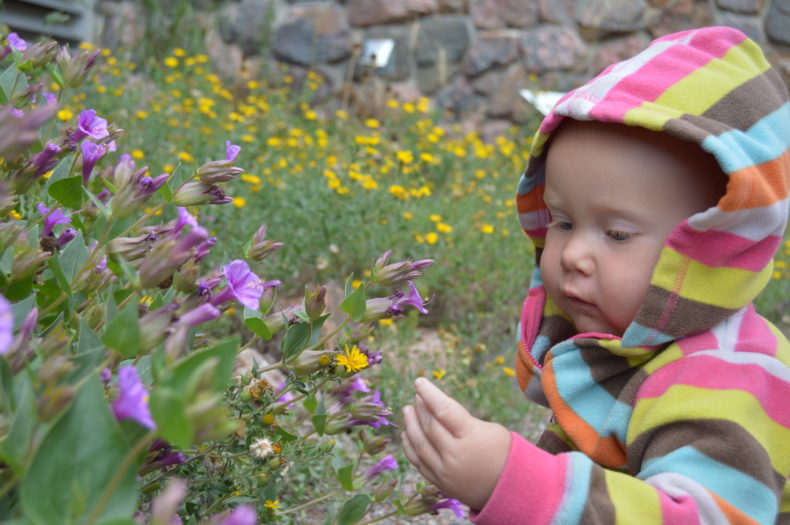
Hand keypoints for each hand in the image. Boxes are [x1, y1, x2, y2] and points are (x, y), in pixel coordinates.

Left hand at [401, 377, 510, 509]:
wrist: (508, 488)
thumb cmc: (502, 452)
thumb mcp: (490, 429)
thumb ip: (461, 420)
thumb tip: (434, 409)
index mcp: (471, 436)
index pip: (444, 409)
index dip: (429, 393)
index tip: (419, 382)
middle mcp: (455, 454)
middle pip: (430, 426)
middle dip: (421, 408)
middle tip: (417, 397)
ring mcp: (445, 471)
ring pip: (420, 444)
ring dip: (410, 425)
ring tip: (407, 410)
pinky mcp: (440, 482)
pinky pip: (418, 463)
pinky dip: (409, 447)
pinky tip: (407, 434)